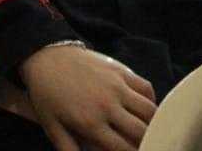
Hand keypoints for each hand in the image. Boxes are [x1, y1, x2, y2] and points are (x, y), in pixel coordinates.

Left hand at [20, 44, 156, 150]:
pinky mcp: (123, 72)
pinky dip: (152, 100)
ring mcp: (118, 87)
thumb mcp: (52, 127)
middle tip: (148, 142)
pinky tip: (148, 107)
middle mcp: (108, 105)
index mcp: (90, 123)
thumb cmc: (48, 96)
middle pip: (140, 130)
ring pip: (148, 109)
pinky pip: (146, 88)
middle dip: (147, 140)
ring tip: (153, 128)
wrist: (49, 59)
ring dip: (154, 121)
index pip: (122, 146)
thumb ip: (67, 148)